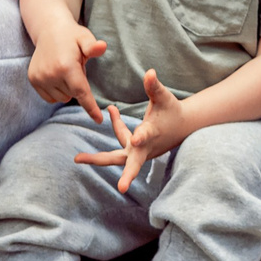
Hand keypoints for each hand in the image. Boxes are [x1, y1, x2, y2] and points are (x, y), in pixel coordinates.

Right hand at [28, 22, 108, 120]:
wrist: (49, 30)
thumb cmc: (72, 36)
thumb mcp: (85, 38)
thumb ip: (93, 47)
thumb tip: (102, 47)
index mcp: (66, 66)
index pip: (81, 92)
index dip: (91, 107)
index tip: (99, 120)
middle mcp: (51, 74)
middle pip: (72, 95)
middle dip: (77, 85)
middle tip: (75, 66)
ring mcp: (40, 78)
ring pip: (61, 98)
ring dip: (67, 88)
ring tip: (65, 69)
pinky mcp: (33, 80)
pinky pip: (50, 98)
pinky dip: (56, 91)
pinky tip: (56, 75)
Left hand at [74, 70, 191, 191]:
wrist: (183, 125)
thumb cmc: (172, 111)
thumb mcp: (163, 97)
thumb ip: (154, 87)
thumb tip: (150, 72)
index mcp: (153, 133)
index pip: (146, 136)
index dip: (141, 136)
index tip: (136, 138)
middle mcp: (145, 147)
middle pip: (132, 163)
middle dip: (126, 176)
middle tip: (120, 188)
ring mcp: (139, 151)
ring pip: (117, 157)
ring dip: (98, 158)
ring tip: (78, 159)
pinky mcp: (136, 151)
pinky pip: (122, 140)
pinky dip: (117, 125)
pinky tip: (111, 109)